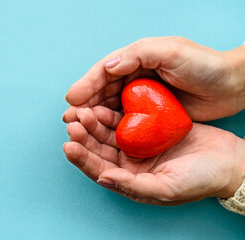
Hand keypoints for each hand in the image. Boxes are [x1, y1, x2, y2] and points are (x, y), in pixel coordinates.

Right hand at [63, 37, 244, 121]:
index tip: (72, 100)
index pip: (104, 71)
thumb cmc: (203, 64)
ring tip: (77, 128)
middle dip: (84, 104)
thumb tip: (108, 66)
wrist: (230, 85)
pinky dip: (110, 126)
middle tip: (69, 119)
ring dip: (92, 117)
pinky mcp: (148, 113)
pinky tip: (100, 135)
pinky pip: (124, 119)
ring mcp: (140, 96)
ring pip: (109, 106)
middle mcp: (133, 77)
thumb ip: (138, 54)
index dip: (86, 85)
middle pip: (102, 90)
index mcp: (136, 59)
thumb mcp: (171, 51)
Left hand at [63, 106, 244, 204]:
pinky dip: (112, 112)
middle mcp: (129, 163)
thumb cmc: (200, 179)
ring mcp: (137, 144)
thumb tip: (103, 178)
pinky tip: (103, 104)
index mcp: (130, 179)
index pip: (98, 169)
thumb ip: (133, 185)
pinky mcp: (147, 128)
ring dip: (94, 122)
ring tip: (84, 111)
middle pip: (98, 148)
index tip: (69, 145)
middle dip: (84, 136)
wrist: (228, 160)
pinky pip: (124, 119)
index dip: (82, 158)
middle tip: (73, 121)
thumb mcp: (166, 188)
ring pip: (108, 132)